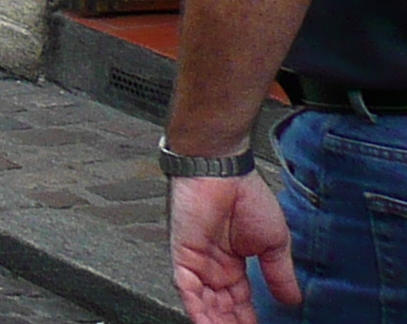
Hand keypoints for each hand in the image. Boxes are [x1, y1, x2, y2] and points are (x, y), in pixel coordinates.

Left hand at [172, 172, 294, 322]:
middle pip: (221, 307)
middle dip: (231, 323)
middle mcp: (212, 265)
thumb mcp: (274, 242)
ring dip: (215, 321)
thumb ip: (279, 273)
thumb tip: (292, 298)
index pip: (239, 301)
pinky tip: (207, 323)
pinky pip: (186, 288)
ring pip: (203, 303)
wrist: (223, 168)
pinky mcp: (182, 254)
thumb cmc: (245, 193)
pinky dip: (196, 308)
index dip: (248, 319)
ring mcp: (196, 261)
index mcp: (232, 262)